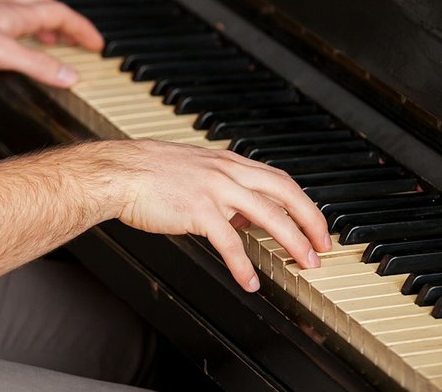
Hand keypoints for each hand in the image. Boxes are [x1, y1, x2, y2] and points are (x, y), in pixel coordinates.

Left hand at [0, 0, 102, 86]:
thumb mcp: (3, 53)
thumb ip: (38, 65)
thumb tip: (71, 76)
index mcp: (18, 14)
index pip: (61, 15)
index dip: (82, 28)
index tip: (97, 43)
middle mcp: (6, 14)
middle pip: (45, 9)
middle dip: (65, 22)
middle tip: (78, 38)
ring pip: (25, 19)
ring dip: (43, 29)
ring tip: (53, 43)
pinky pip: (5, 33)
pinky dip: (19, 41)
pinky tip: (13, 54)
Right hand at [102, 139, 332, 290]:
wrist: (119, 172)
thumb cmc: (148, 172)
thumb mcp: (194, 171)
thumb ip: (221, 188)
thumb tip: (241, 215)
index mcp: (227, 162)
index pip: (279, 180)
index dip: (304, 203)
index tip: (316, 225)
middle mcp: (227, 171)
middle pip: (285, 194)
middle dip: (311, 222)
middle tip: (322, 248)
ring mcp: (214, 189)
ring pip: (268, 216)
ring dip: (292, 242)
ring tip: (303, 265)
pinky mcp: (198, 210)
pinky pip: (230, 242)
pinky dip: (243, 264)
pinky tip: (250, 281)